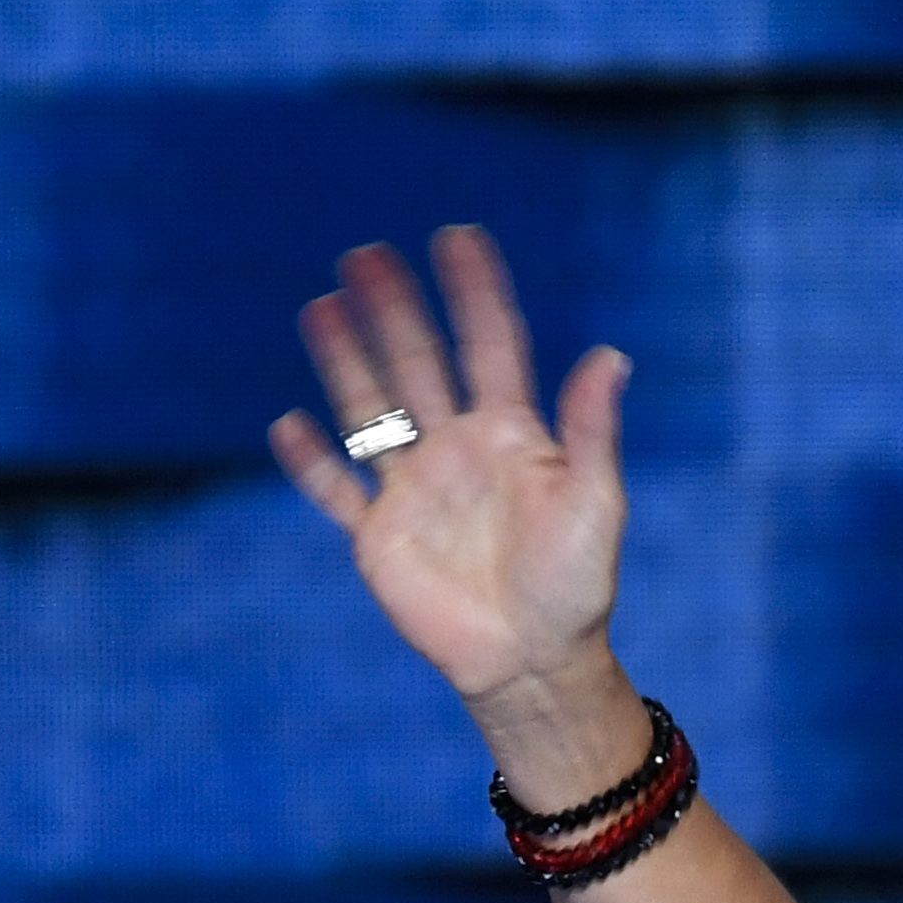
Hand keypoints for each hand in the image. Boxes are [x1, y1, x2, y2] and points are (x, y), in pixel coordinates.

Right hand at [269, 226, 641, 785]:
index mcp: (512, 434)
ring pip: (371, 411)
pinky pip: (336, 493)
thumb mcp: (595, 504)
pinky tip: (290, 423)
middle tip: (364, 253)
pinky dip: (312, 463)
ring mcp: (413, 490)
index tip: (457, 238)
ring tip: (320, 306)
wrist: (534, 664)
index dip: (475, 292)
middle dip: (393, 309)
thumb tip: (612, 356)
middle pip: (417, 363)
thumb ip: (593, 431)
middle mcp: (457, 450)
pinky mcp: (380, 538)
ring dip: (345, 360)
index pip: (489, 345)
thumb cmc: (578, 586)